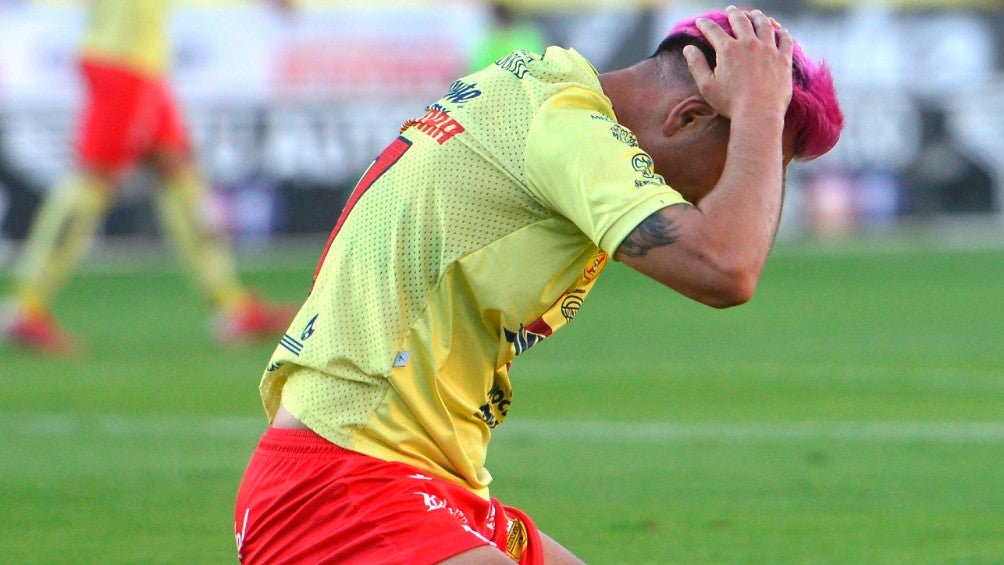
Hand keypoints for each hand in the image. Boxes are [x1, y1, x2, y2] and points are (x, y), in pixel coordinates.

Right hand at [683, 5, 792, 119]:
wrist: (758, 114)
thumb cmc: (730, 103)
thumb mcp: (706, 86)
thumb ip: (696, 65)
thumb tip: (688, 48)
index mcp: (728, 49)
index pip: (713, 30)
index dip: (705, 24)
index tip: (701, 21)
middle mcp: (749, 43)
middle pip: (740, 20)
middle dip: (733, 13)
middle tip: (730, 10)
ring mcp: (768, 49)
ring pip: (764, 25)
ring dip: (758, 16)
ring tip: (755, 14)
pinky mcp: (783, 59)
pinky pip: (785, 40)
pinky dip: (782, 32)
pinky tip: (780, 30)